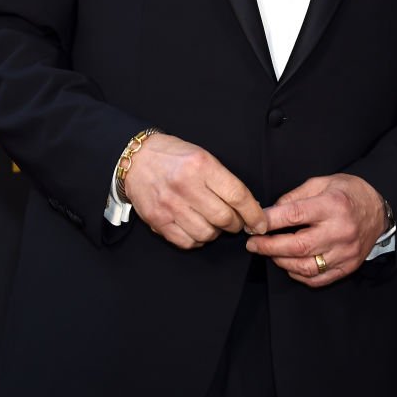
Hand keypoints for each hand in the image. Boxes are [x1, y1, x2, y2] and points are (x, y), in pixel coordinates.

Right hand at [124, 133, 266, 248]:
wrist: (137, 159)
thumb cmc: (173, 156)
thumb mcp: (202, 155)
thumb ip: (222, 179)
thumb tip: (247, 206)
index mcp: (201, 165)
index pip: (237, 195)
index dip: (253, 213)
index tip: (259, 222)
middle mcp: (186, 186)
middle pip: (224, 218)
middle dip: (237, 224)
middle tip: (236, 222)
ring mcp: (170, 205)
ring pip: (207, 234)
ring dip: (217, 233)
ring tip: (214, 222)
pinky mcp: (158, 221)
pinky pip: (187, 242)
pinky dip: (198, 239)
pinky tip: (197, 228)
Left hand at [245, 173, 385, 286]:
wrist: (380, 210)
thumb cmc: (349, 192)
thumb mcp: (323, 182)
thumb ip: (296, 196)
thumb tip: (271, 211)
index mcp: (332, 205)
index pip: (294, 215)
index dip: (270, 221)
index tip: (254, 223)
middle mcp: (339, 231)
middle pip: (297, 245)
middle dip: (269, 246)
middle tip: (253, 244)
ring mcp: (345, 252)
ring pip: (306, 266)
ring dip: (281, 262)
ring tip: (269, 253)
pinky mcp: (348, 267)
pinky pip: (318, 278)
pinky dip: (299, 274)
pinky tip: (289, 265)